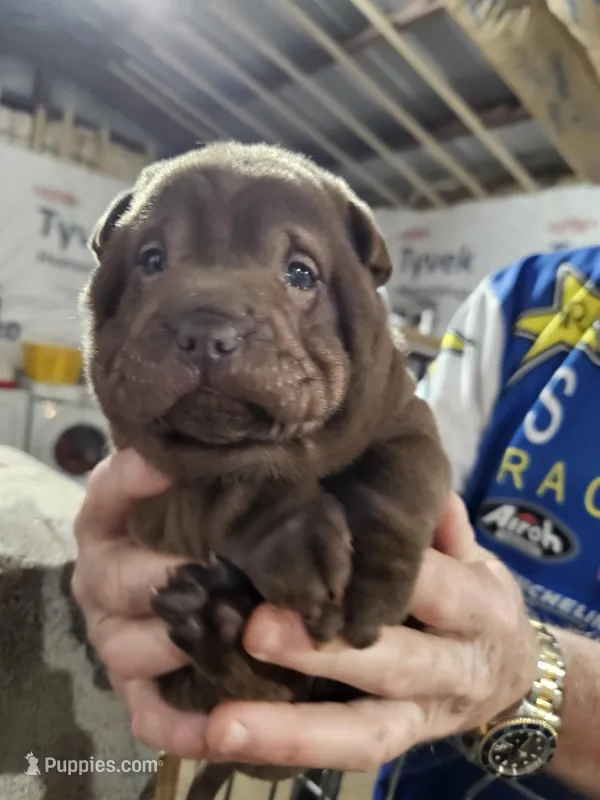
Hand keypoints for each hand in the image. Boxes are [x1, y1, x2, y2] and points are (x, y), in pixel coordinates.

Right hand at [72, 450, 208, 754]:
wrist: (203, 589)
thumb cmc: (206, 529)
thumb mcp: (204, 497)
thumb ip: (205, 472)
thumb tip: (233, 441)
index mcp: (109, 529)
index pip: (106, 497)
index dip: (129, 481)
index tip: (164, 468)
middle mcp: (103, 583)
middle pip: (117, 581)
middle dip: (166, 581)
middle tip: (217, 577)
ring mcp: (116, 639)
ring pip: (129, 649)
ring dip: (177, 644)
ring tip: (230, 633)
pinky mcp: (139, 690)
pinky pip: (149, 715)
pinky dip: (179, 725)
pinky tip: (218, 723)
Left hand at [200, 495, 539, 770]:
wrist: (513, 676)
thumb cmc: (478, 600)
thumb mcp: (477, 559)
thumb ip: (447, 528)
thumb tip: (420, 488)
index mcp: (480, 611)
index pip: (440, 591)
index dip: (394, 576)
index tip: (334, 550)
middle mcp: (454, 672)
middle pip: (393, 664)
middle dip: (324, 654)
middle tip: (255, 630)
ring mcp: (423, 718)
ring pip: (365, 732)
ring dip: (294, 729)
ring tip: (226, 723)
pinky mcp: (398, 744)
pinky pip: (344, 756)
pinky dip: (289, 751)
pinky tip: (229, 739)